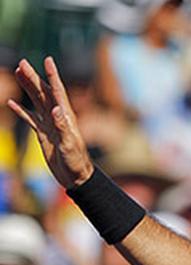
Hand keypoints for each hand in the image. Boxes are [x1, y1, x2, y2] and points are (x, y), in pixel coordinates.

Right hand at [7, 58, 92, 187]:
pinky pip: (30, 119)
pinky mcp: (43, 134)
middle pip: (43, 93)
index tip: (48, 60)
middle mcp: (58, 117)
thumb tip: (55, 109)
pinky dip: (20, 110)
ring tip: (17, 74)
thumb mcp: (69, 144)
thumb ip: (62, 126)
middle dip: (33, 77)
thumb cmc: (76, 161)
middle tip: (22, 62)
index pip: (58, 91)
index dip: (52, 75)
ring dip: (27, 88)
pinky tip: (11, 102)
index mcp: (66, 116)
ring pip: (36, 101)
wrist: (75, 176)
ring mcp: (49, 124)